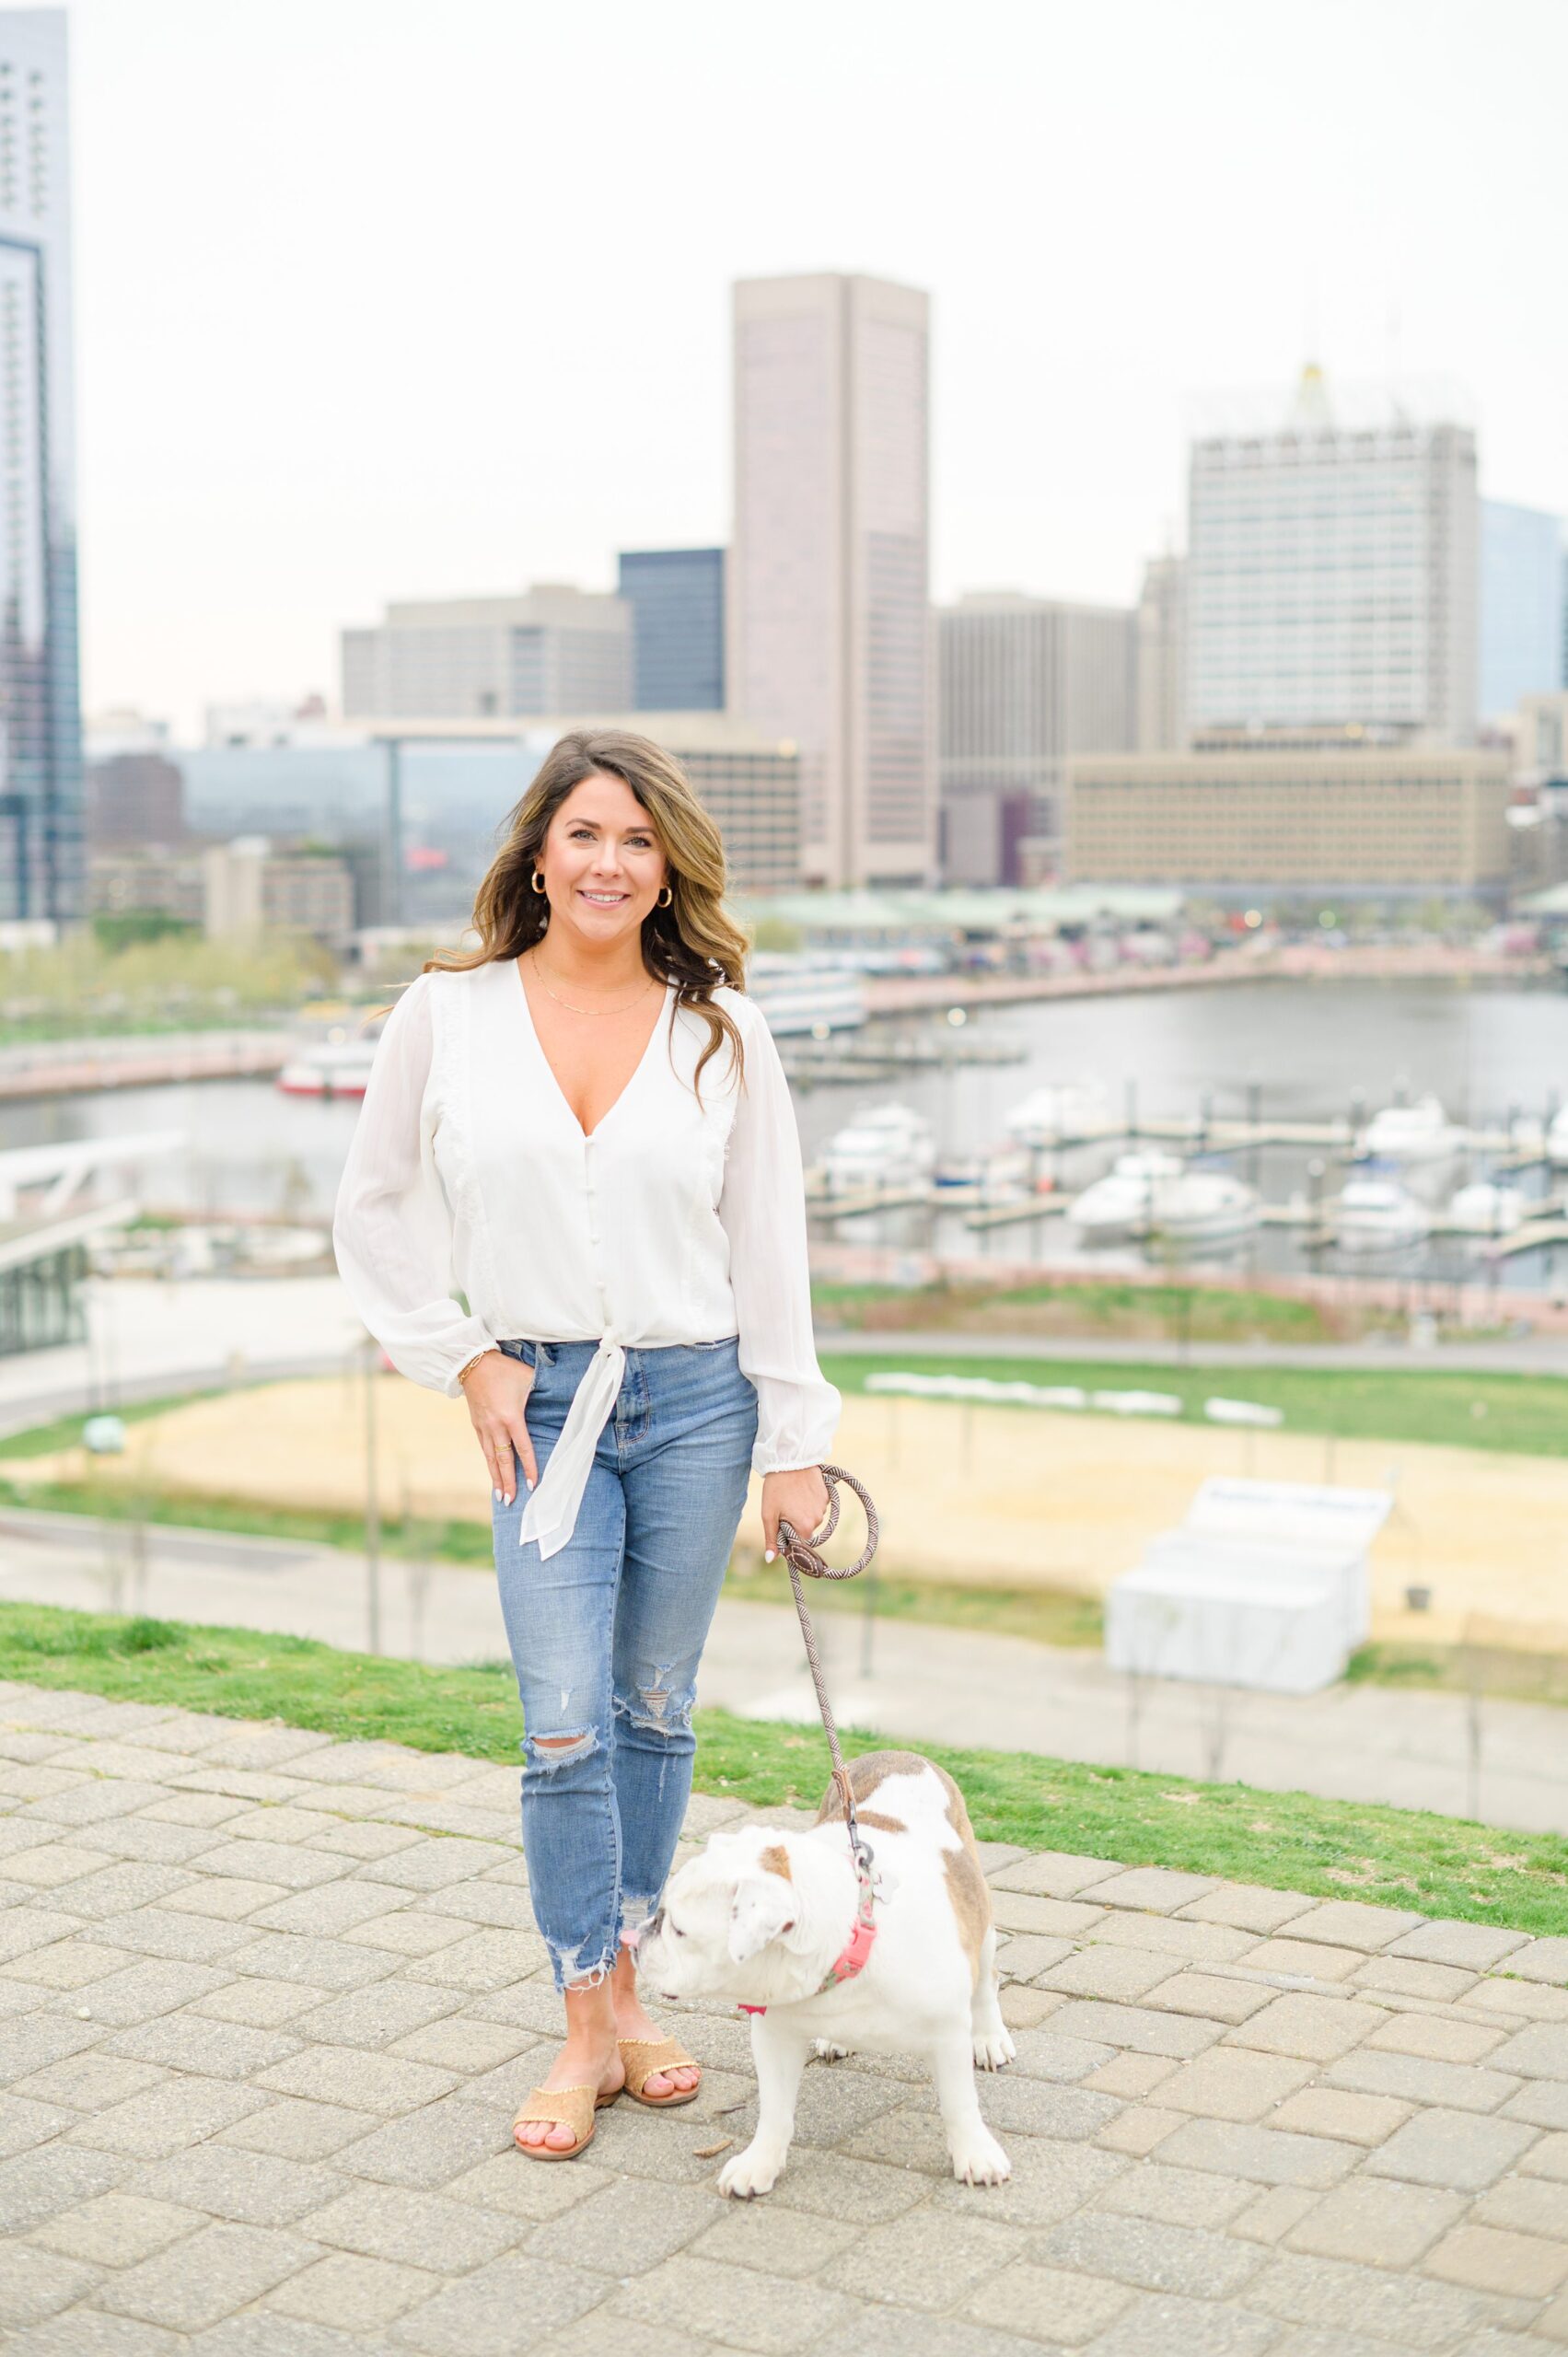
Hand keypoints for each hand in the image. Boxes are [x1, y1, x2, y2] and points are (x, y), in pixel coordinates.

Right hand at [461, 1352, 537, 1504]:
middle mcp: (495, 1426)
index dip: (528, 1467)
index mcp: (510, 1417)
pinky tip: (491, 1473)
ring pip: (490, 1458)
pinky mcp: (476, 1424)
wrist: (472, 1362)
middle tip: (511, 1501)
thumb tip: (565, 1400)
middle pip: (503, 1460)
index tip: (532, 1484)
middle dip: (508, 1482)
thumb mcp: (529, 1379)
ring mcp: (483, 1427)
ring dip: (495, 1478)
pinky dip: (488, 1463)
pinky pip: (483, 1448)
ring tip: (500, 1496)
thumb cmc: (505, 1370)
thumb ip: (544, 1392)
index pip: (522, 1448)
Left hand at [761, 1466, 829, 1562]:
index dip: (789, 1536)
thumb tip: (770, 1559)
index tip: (781, 1525)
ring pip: (812, 1517)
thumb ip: (771, 1538)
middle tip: (783, 1508)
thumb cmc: (776, 1488)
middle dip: (796, 1524)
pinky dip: (810, 1501)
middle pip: (806, 1530)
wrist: (789, 1460)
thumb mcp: (769, 1514)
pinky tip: (801, 1490)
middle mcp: (818, 1519)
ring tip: (792, 1496)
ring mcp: (824, 1506)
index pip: (799, 1543)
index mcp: (804, 1527)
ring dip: (803, 1512)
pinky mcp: (826, 1495)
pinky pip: (818, 1505)